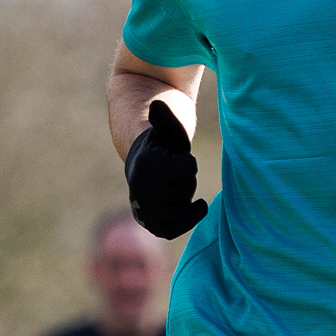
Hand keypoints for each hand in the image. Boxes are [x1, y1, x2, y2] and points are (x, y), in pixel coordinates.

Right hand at [125, 101, 208, 238]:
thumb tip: (157, 105)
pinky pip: (173, 230)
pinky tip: (195, 206)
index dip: (187, 163)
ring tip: (173, 186)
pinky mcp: (149, 224)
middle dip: (186, 182)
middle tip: (172, 173)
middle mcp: (140, 189)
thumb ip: (166, 119)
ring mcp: (142, 209)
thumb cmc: (163, 143)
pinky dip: (187, 220)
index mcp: (146, 164)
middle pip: (185, 190)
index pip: (187, 170)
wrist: (144, 163)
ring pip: (182, 209)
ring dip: (184, 198)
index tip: (173, 157)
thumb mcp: (168, 128)